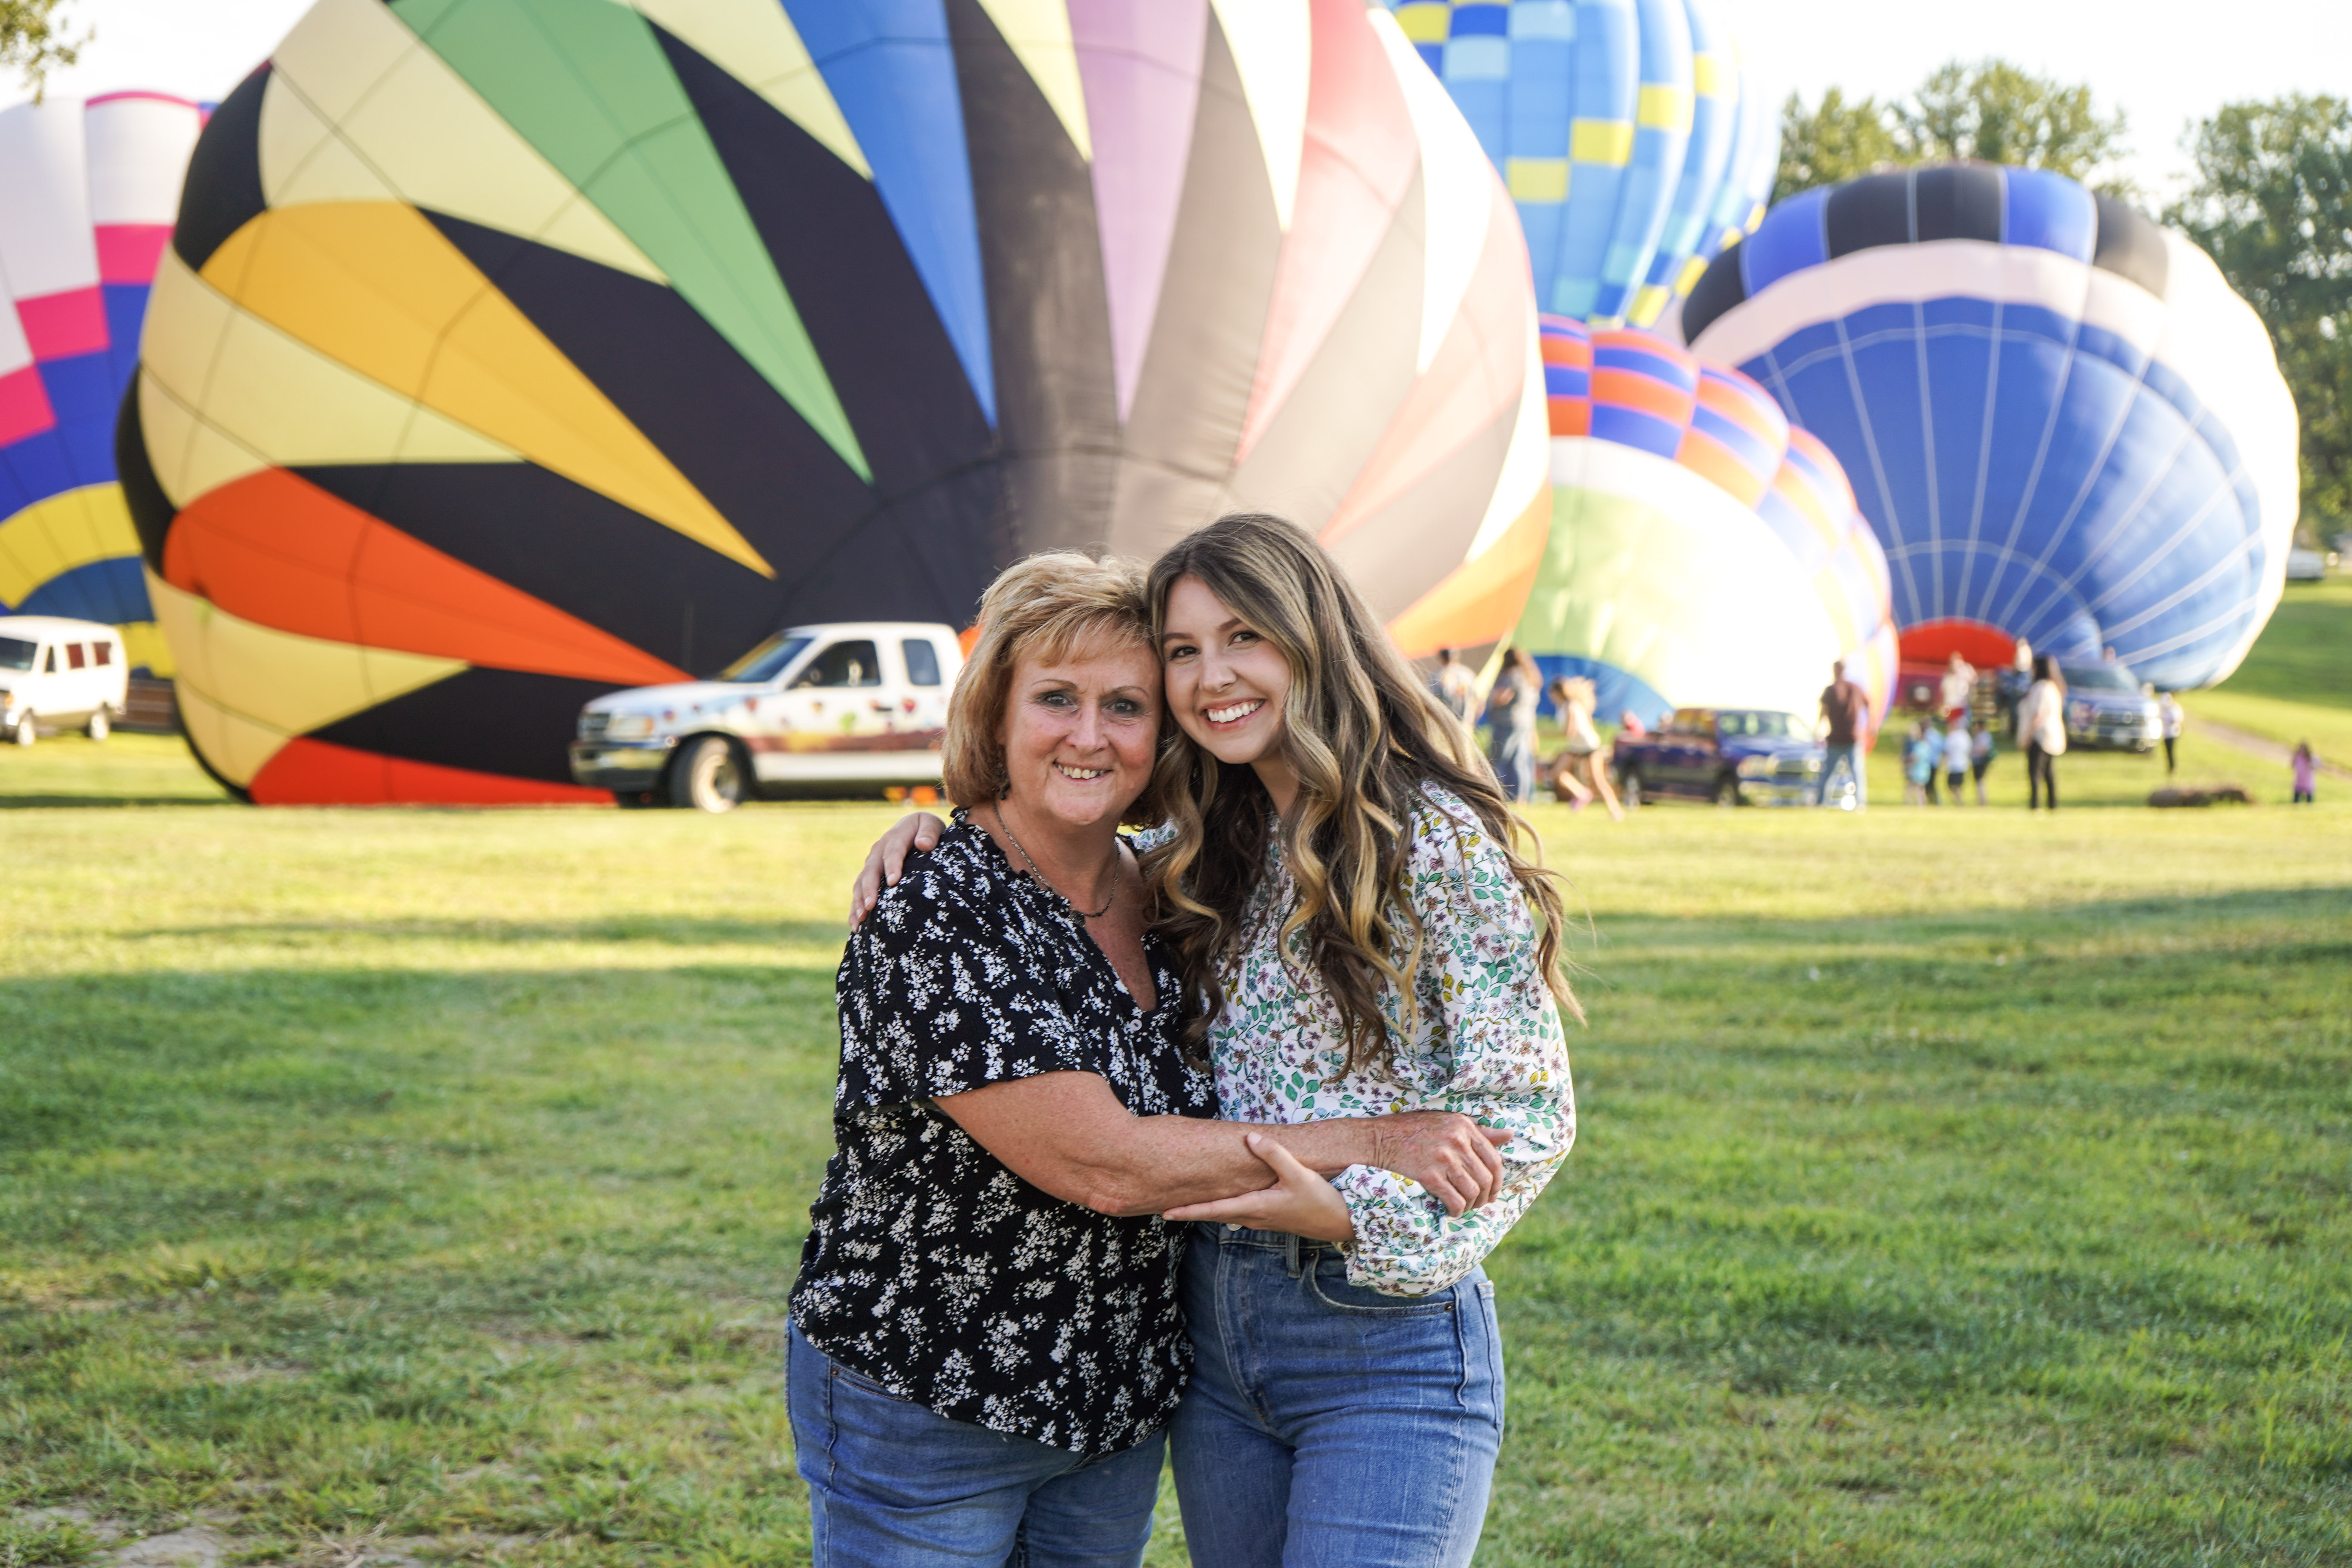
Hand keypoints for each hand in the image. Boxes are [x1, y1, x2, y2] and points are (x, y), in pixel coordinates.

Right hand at [849, 811, 946, 925]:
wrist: (912, 827)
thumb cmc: (925, 829)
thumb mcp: (931, 824)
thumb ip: (929, 832)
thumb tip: (924, 844)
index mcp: (895, 837)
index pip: (893, 851)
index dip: (892, 866)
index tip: (893, 882)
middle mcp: (878, 850)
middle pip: (872, 870)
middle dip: (870, 888)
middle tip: (871, 906)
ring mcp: (872, 864)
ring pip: (861, 882)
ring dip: (859, 900)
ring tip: (862, 918)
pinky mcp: (869, 876)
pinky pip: (859, 892)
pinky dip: (855, 908)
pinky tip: (856, 925)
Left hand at [1164, 1134, 1352, 1242]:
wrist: (1340, 1222)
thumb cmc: (1319, 1200)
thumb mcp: (1298, 1174)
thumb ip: (1274, 1154)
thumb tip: (1250, 1138)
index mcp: (1255, 1207)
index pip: (1213, 1211)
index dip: (1188, 1211)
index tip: (1165, 1212)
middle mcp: (1253, 1217)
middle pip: (1215, 1215)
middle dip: (1190, 1212)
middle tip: (1165, 1208)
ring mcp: (1261, 1220)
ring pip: (1227, 1214)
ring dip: (1207, 1210)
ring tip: (1187, 1203)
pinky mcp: (1270, 1218)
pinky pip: (1239, 1213)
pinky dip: (1224, 1208)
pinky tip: (1222, 1199)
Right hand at [1370, 1112, 1509, 1215]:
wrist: (1378, 1139)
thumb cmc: (1413, 1130)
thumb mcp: (1447, 1122)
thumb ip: (1478, 1131)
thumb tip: (1509, 1135)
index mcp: (1463, 1126)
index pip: (1494, 1159)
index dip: (1497, 1181)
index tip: (1492, 1192)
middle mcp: (1457, 1140)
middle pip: (1485, 1178)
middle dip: (1485, 1197)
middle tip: (1478, 1204)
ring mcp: (1443, 1158)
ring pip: (1472, 1192)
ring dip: (1470, 1205)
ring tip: (1463, 1207)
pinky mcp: (1429, 1175)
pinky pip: (1455, 1201)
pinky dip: (1456, 1210)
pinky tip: (1451, 1210)